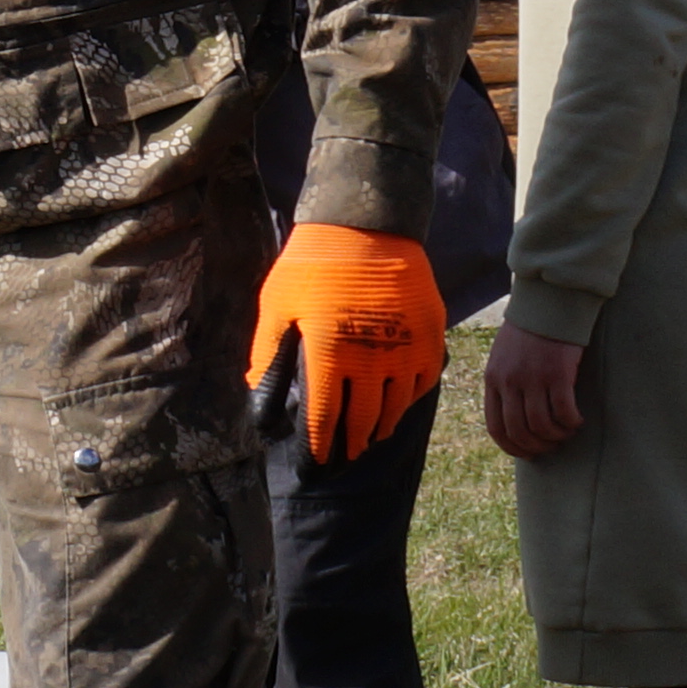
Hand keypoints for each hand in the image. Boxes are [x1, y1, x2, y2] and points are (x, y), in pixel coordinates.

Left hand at [248, 223, 445, 463]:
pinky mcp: (429, 336)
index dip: (320, 446)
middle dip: (349, 445)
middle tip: (342, 458)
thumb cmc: (313, 264)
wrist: (367, 225)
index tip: (316, 462)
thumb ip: (268, 353)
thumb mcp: (277, 305)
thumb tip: (256, 392)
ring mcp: (406, 349)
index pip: (325, 419)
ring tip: (367, 438)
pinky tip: (394, 405)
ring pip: (395, 408)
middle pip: (362, 420)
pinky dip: (407, 402)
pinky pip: (421, 384)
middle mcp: (372, 359)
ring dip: (379, 428)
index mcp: (329, 354)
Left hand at [482, 326, 586, 459]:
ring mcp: (533, 378)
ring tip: (566, 433)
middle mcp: (510, 381)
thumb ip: (504, 384)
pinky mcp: (557, 373)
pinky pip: (564, 412)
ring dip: (557, 436)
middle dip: (537, 447)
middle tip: (552, 446)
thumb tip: (513, 418)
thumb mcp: (503, 357)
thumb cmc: (528, 331)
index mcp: (493, 379)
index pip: (496, 427)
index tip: (528, 454)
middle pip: (519, 431)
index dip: (512, 447)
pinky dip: (572, 422)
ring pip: (542, 426)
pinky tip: (578, 420)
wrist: (547, 302)